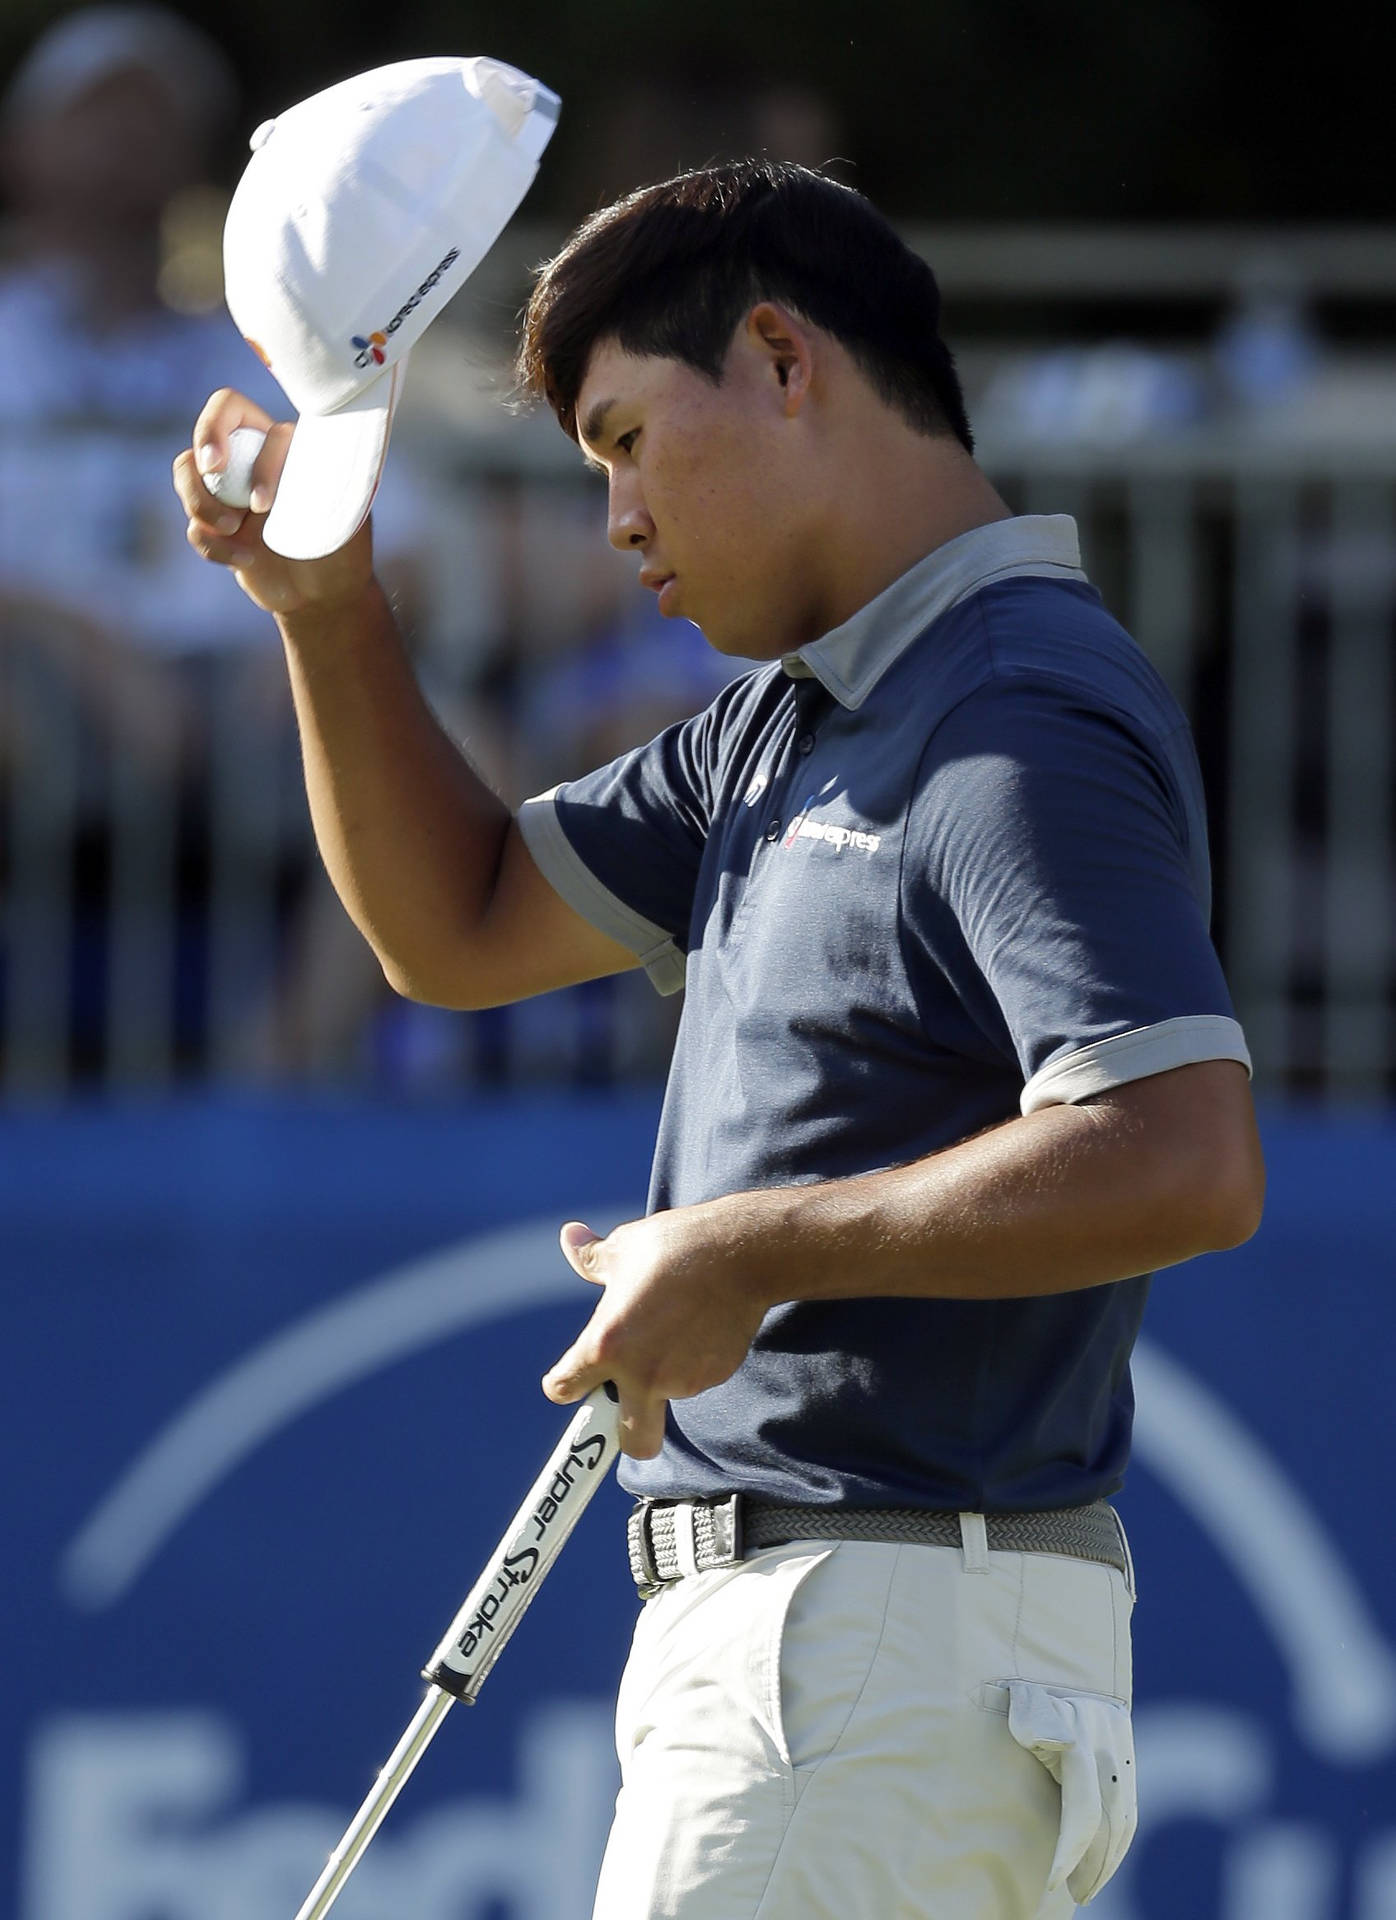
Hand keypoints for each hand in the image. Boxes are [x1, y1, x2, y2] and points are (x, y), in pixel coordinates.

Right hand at [172, 389, 373, 617]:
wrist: (324, 596)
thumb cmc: (341, 549)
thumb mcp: (340, 514)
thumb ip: (321, 485)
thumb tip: (305, 463)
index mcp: (284, 444)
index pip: (261, 420)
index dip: (255, 455)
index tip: (263, 502)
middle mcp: (251, 460)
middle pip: (207, 429)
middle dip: (205, 441)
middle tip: (211, 469)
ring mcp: (228, 492)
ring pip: (187, 472)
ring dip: (201, 502)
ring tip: (232, 530)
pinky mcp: (215, 527)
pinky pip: (195, 526)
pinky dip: (213, 546)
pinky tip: (246, 561)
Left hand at [542, 1203, 775, 1458]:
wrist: (741, 1251)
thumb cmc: (675, 1246)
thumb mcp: (624, 1248)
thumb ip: (591, 1258)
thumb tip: (570, 1237)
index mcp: (607, 1344)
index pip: (563, 1388)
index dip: (562, 1384)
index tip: (568, 1379)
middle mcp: (642, 1374)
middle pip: (631, 1442)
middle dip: (626, 1435)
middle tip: (624, 1401)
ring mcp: (683, 1380)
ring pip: (665, 1400)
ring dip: (661, 1380)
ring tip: (671, 1328)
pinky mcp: (715, 1374)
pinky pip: (695, 1380)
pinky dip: (691, 1364)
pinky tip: (698, 1327)